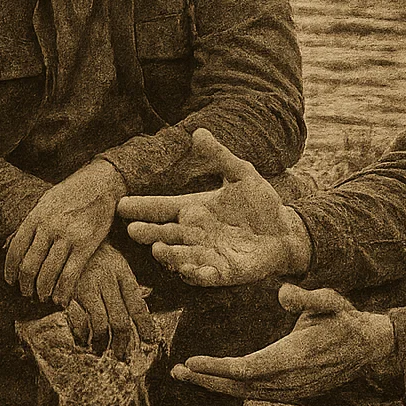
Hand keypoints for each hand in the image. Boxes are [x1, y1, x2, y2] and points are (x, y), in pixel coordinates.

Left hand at [7, 159, 126, 304]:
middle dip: (25, 285)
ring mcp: (67, 236)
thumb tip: (10, 243)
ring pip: (48, 273)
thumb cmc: (71, 193)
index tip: (10, 281)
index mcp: (35, 217)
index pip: (15, 249)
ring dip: (43, 291)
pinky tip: (61, 300)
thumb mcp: (45, 202)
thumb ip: (30, 223)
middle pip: (29, 265)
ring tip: (42, 297)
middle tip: (27, 293)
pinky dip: (63, 291)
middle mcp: (48, 227)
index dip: (10, 270)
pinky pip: (70, 274)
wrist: (100, 183)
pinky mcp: (86, 245)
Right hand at [62, 241, 157, 361]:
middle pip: (120, 321)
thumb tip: (140, 311)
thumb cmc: (91, 252)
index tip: (149, 340)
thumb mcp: (114, 261)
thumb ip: (126, 285)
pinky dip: (81, 335)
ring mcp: (85, 287)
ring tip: (99, 349)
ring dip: (101, 343)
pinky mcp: (66, 292)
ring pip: (100, 325)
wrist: (63, 237)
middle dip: (122, 343)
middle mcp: (105, 280)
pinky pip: (77, 322)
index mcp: (120, 272)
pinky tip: (82, 338)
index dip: (145, 327)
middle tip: (122, 355)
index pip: (137, 305)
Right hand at [120, 128, 310, 285]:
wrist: (284, 231)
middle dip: (150, 233)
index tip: (122, 205)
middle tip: (134, 230)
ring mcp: (207, 254)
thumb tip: (198, 131)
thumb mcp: (241, 174)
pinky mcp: (224, 272)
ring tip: (158, 249)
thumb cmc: (259, 202)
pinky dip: (197, 274)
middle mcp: (195, 234)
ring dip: (170, 254)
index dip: (143, 207)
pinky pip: (207, 275)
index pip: (163, 208)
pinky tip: (189, 270)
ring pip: (182, 256)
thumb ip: (219, 156)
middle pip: (166, 234)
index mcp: (194, 210)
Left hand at [171, 285, 394, 401]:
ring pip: (247, 394)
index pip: (248, 368)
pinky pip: (257, 396)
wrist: (368, 347)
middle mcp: (291, 379)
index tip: (191, 360)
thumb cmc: (344, 319)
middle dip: (207, 380)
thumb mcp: (331, 300)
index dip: (217, 368)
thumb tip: (283, 294)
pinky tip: (214, 382)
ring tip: (187, 376)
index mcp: (295, 356)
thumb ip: (308, 296)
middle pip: (240, 386)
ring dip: (216, 386)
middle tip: (176, 371)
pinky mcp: (294, 394)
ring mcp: (294, 391)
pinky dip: (233, 390)